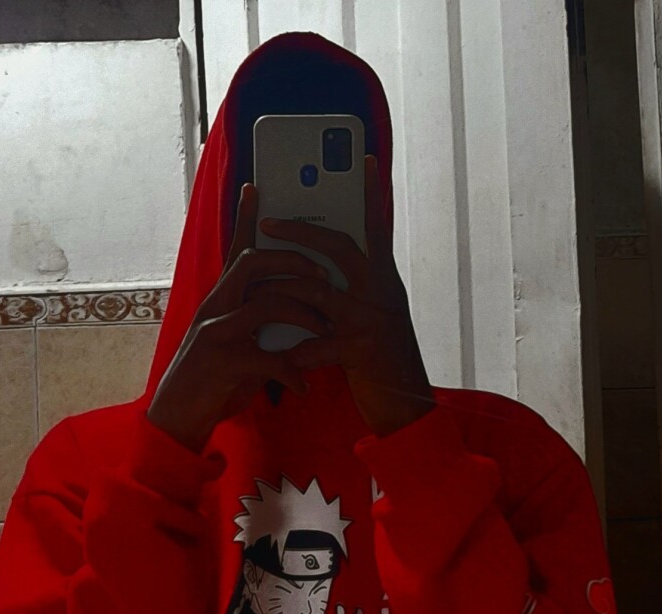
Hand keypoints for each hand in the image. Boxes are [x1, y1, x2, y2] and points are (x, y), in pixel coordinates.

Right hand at [147, 183, 330, 451]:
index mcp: (220, 299)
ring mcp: (216, 333)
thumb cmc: (213, 377)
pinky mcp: (223, 363)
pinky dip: (292, 371)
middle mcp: (215, 308)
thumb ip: (257, 321)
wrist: (178, 416)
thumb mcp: (234, 341)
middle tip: (320, 271)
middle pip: (252, 263)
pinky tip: (303, 385)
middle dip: (292, 262)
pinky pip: (268, 359)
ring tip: (325, 328)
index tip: (257, 187)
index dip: (246, 218)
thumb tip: (294, 306)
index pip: (234, 250)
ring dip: (303, 313)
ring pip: (265, 304)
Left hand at [255, 155, 435, 436]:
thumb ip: (353, 292)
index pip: (377, 228)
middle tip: (269, 219)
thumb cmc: (382, 360)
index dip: (371, 192)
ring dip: (283, 291)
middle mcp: (381, 293)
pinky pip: (314, 345)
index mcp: (384, 281)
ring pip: (318, 291)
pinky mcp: (359, 350)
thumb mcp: (373, 317)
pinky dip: (295, 353)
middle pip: (340, 248)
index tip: (363, 157)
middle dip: (301, 232)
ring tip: (254, 290)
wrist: (407, 406)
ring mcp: (370, 319)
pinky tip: (282, 361)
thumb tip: (319, 271)